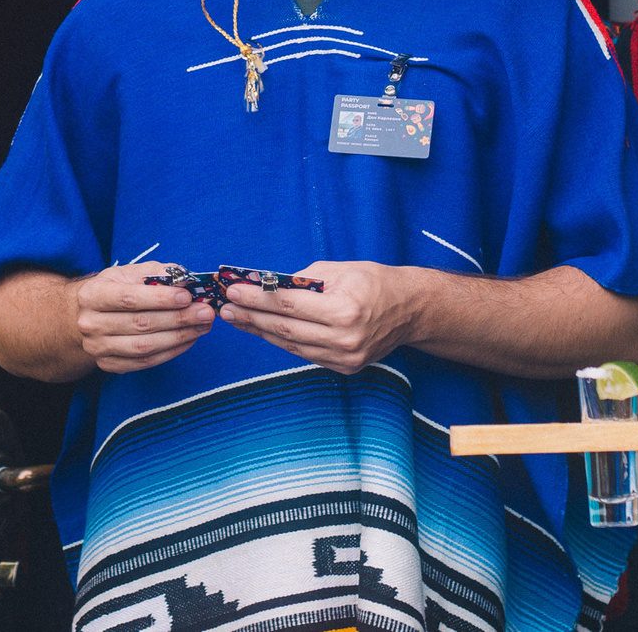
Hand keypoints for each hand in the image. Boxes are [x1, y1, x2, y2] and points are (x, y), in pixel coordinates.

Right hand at [71, 265, 215, 374]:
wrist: (86, 316)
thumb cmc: (114, 290)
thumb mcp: (128, 273)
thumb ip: (156, 273)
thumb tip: (187, 279)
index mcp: (92, 295)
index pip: (129, 298)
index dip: (160, 298)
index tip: (187, 296)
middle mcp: (90, 323)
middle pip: (140, 324)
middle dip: (178, 318)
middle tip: (205, 312)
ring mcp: (98, 347)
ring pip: (145, 347)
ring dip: (179, 337)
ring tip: (202, 326)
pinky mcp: (109, 365)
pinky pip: (146, 362)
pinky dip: (171, 352)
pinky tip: (189, 339)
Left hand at [219, 261, 417, 373]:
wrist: (410, 310)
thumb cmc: (375, 282)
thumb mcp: (340, 269)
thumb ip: (303, 279)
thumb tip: (267, 285)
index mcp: (344, 310)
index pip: (289, 305)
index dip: (257, 299)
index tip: (234, 291)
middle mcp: (344, 339)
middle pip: (285, 329)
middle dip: (251, 317)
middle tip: (226, 308)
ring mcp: (345, 358)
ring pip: (291, 345)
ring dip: (260, 332)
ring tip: (237, 319)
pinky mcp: (344, 368)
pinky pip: (304, 353)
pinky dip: (282, 342)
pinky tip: (263, 331)